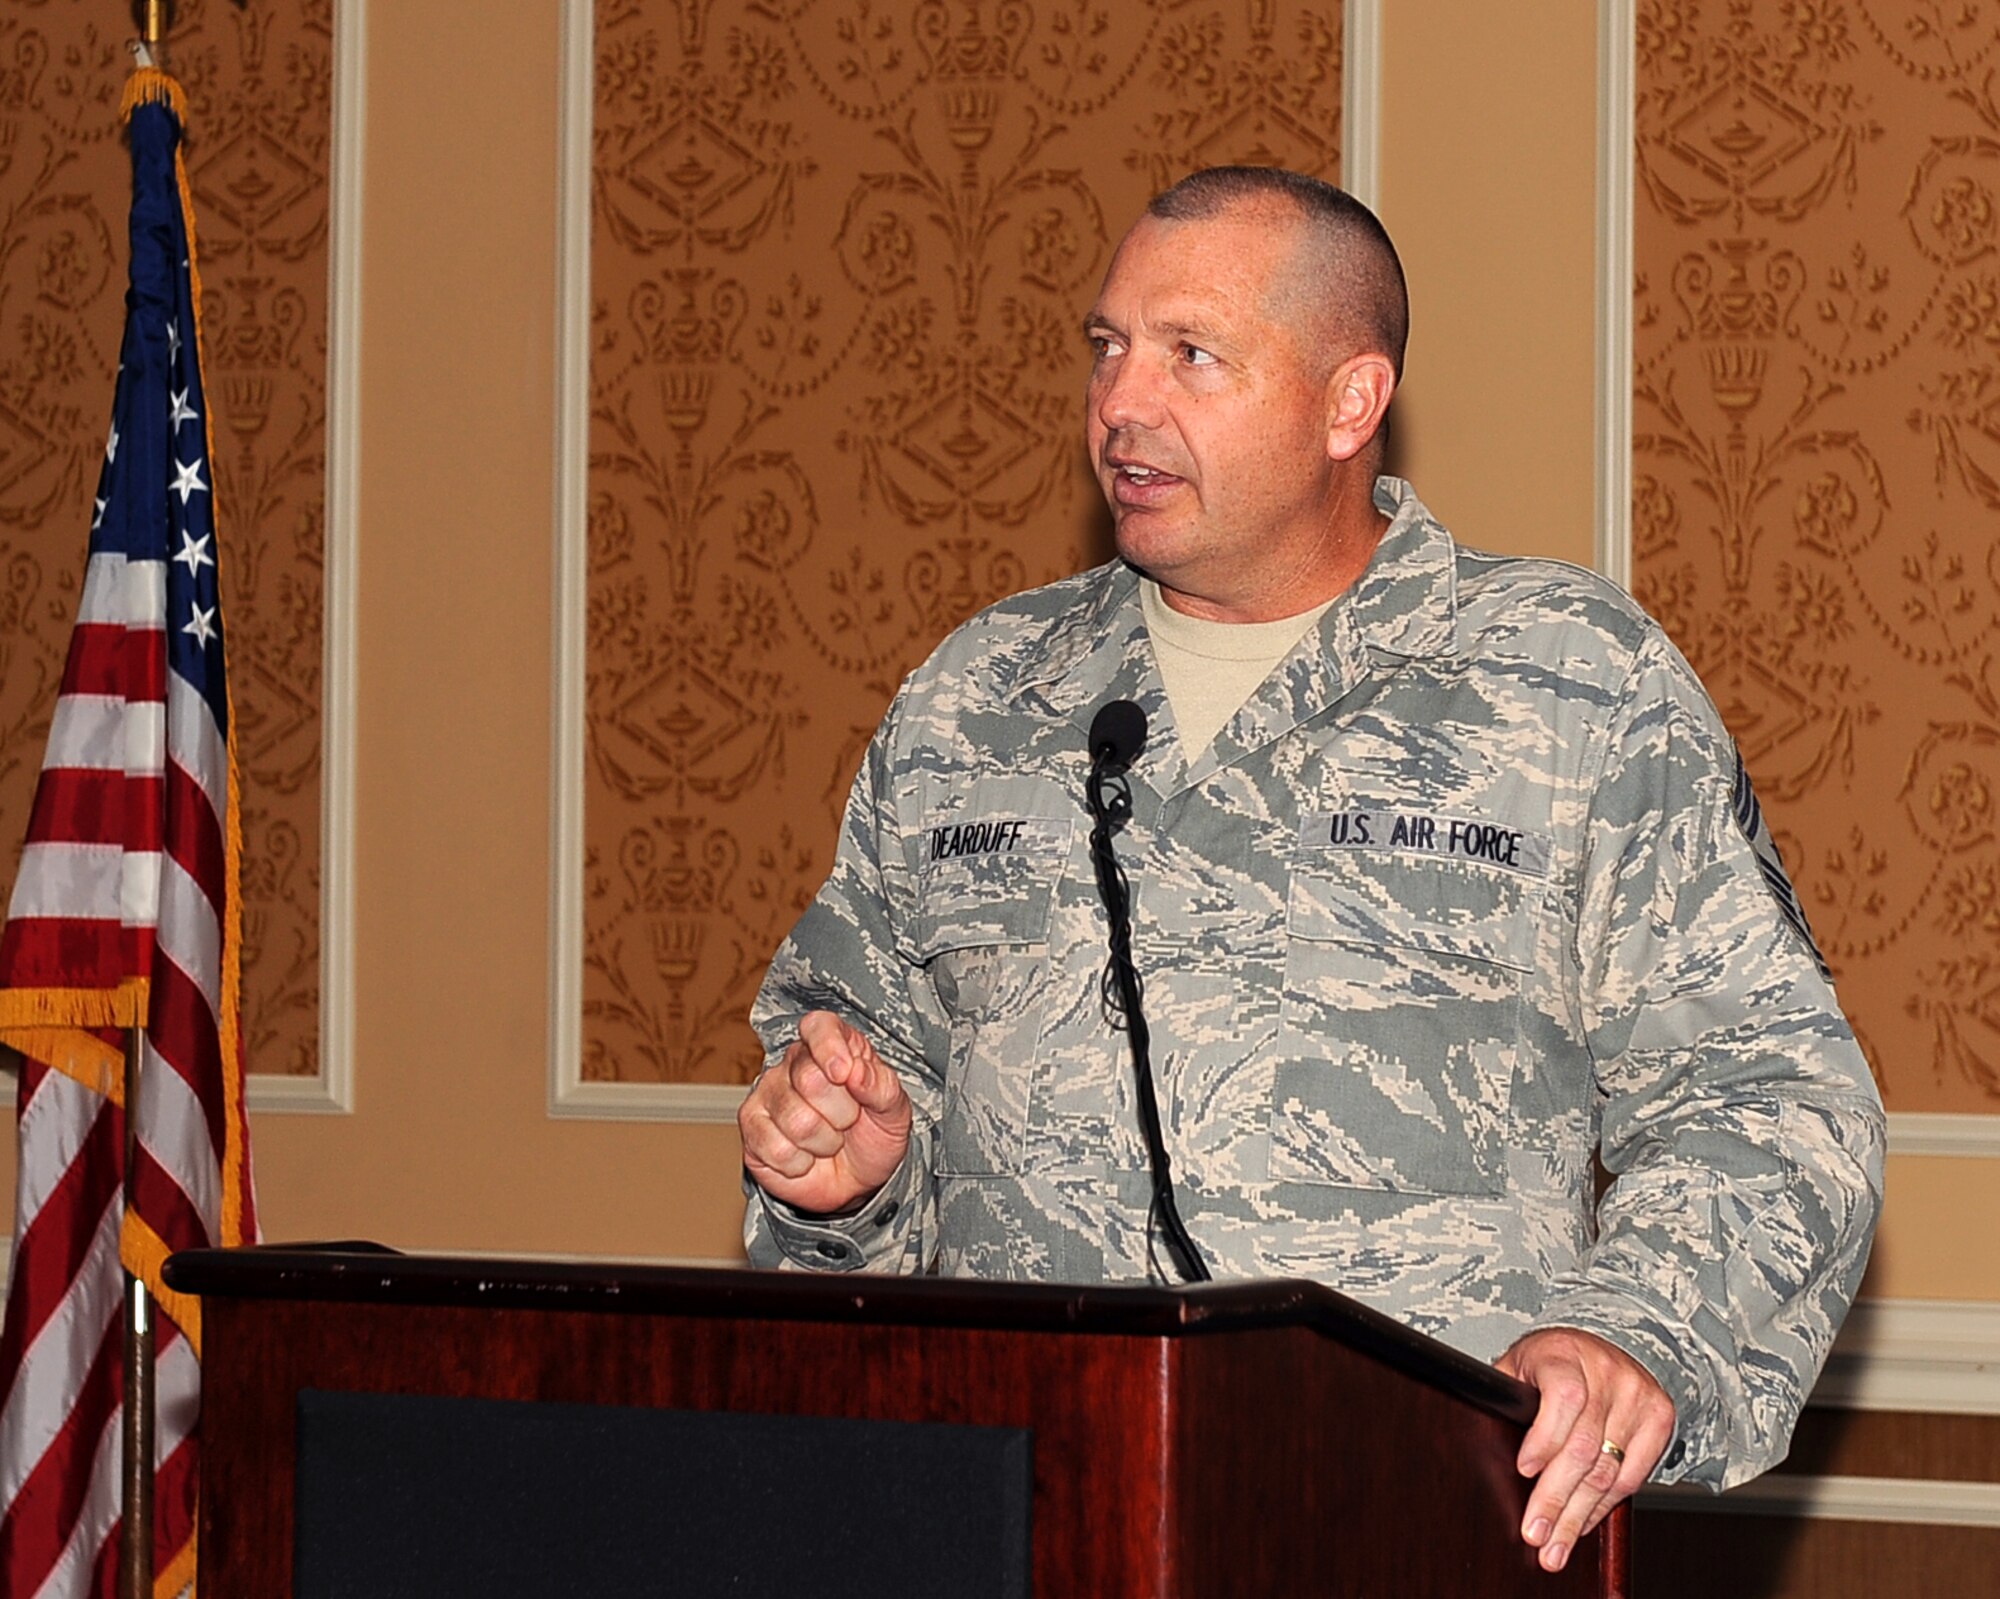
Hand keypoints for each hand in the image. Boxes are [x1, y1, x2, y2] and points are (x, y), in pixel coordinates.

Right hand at [738, 1011, 912, 1215]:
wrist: (856, 1182)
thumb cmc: (872, 1135)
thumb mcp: (894, 1111)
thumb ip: (881, 1086)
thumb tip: (857, 1070)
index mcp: (833, 1045)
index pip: (819, 1027)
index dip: (829, 1047)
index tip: (843, 1073)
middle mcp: (794, 1063)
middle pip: (809, 1079)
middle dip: (842, 1113)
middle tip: (848, 1122)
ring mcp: (768, 1094)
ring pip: (795, 1120)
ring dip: (823, 1142)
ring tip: (829, 1141)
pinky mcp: (752, 1127)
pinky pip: (775, 1148)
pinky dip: (799, 1163)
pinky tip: (806, 1157)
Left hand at [1494, 1328, 1673, 1572]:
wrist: (1602, 1343)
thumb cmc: (1549, 1362)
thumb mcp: (1518, 1366)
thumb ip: (1506, 1400)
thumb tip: (1485, 1451)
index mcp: (1563, 1353)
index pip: (1563, 1397)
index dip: (1545, 1438)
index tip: (1524, 1470)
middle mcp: (1606, 1372)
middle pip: (1584, 1446)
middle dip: (1556, 1498)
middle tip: (1536, 1534)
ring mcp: (1637, 1395)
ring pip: (1608, 1471)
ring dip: (1579, 1516)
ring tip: (1556, 1545)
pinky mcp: (1659, 1417)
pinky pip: (1633, 1477)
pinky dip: (1604, 1506)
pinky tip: (1584, 1522)